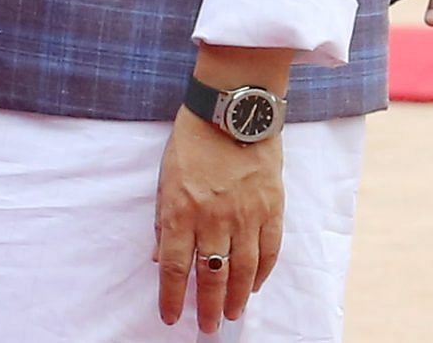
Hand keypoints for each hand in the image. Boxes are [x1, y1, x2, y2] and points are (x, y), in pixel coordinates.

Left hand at [154, 111, 284, 332]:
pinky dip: (263, 273)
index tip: (171, 319)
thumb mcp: (166, 178)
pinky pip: (270, 251)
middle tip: (209, 328)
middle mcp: (214, 218)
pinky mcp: (272, 208)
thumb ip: (165, 220)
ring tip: (233, 315)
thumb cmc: (192, 142)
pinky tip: (256, 286)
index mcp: (181, 209)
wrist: (232, 111)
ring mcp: (246, 215)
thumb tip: (160, 258)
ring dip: (238, 297)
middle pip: (212, 275)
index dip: (173, 297)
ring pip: (244, 270)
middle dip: (208, 306)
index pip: (176, 266)